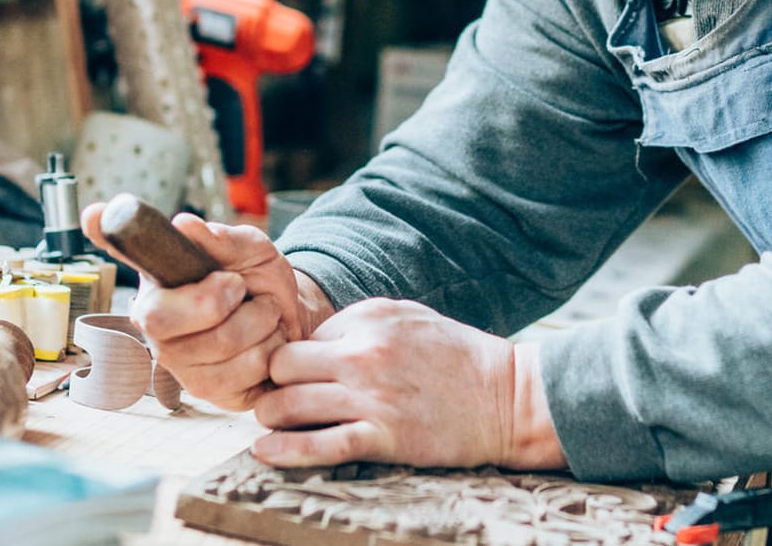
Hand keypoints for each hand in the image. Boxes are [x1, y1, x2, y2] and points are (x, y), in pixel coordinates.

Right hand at [79, 204, 331, 409]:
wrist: (292, 315)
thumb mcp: (251, 249)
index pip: (123, 257)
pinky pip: (244, 371)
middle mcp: (155, 327)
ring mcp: (179, 365)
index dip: (106, 235)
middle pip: (165, 319)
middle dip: (221, 297)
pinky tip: (264, 343)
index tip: (96, 214)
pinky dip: (270, 349)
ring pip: (220, 344)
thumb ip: (223, 238)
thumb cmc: (258, 279)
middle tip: (240, 287)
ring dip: (259, 322)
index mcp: (157, 284)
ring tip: (259, 315)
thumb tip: (185, 224)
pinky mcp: (208, 392)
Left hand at [251, 298, 565, 469]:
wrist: (506, 397)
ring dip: (273, 418)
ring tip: (273, 427)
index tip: (295, 379)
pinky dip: (284, 452)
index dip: (294, 361)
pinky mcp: (384, 436)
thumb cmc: (458, 358)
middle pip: (282, 366)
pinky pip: (317, 445)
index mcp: (369, 317)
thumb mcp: (409, 318)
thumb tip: (315, 342)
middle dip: (273, 385)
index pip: (301, 337)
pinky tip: (265, 453)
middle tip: (276, 400)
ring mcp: (372, 395)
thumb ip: (361, 324)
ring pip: (288, 405)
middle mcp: (364, 352)